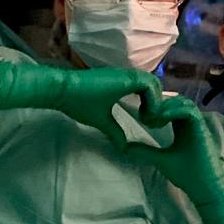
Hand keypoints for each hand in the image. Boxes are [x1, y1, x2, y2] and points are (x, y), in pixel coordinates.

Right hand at [0, 63, 160, 149]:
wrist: (64, 92)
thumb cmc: (79, 103)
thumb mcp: (101, 121)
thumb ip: (114, 131)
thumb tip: (122, 147)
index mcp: (124, 84)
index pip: (150, 90)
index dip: (154, 105)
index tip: (148, 122)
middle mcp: (129, 77)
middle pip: (157, 87)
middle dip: (159, 106)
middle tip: (152, 123)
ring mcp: (129, 76)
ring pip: (156, 85)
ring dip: (157, 104)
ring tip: (149, 121)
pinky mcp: (126, 78)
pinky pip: (150, 86)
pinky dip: (152, 101)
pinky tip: (144, 116)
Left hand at [129, 95, 223, 223]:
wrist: (204, 188)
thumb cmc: (187, 175)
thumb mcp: (161, 160)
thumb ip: (145, 151)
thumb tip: (125, 147)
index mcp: (183, 127)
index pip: (172, 107)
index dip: (157, 107)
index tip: (143, 117)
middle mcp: (192, 124)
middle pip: (178, 100)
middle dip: (160, 103)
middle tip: (146, 114)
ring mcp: (199, 126)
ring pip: (184, 103)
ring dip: (167, 106)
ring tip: (153, 117)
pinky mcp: (203, 130)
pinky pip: (190, 112)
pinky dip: (175, 112)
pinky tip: (161, 119)